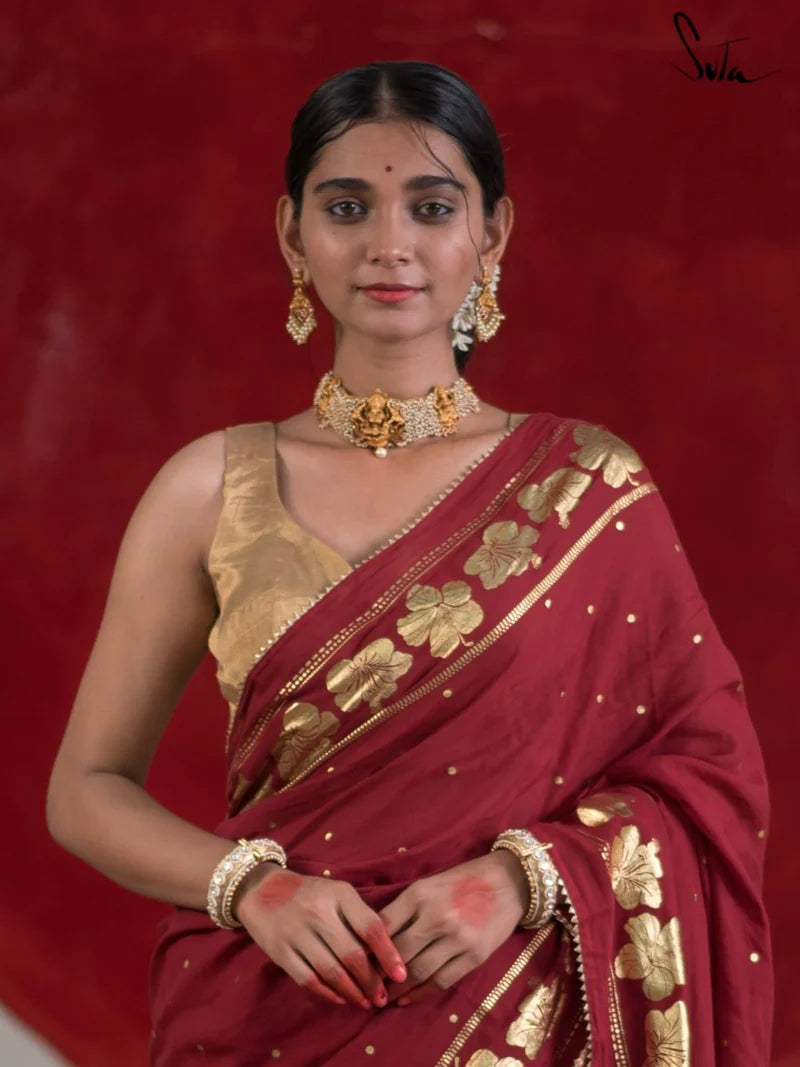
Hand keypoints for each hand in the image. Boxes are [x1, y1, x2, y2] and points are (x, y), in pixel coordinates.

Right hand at [236, 864, 406, 1009]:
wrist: (263, 890)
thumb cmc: (312, 894)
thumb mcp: (338, 893)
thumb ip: (360, 917)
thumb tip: (386, 955)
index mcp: (339, 894)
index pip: (370, 927)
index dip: (388, 954)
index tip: (401, 974)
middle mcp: (318, 912)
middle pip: (352, 955)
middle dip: (371, 981)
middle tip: (383, 997)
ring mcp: (297, 933)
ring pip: (332, 972)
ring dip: (352, 992)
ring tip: (366, 1002)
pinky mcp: (280, 952)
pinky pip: (309, 980)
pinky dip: (328, 994)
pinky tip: (341, 999)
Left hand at [379, 851, 527, 1004]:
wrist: (508, 882)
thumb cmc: (462, 881)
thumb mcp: (427, 885)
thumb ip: (403, 909)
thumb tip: (375, 940)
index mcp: (420, 894)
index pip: (384, 928)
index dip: (367, 950)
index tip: (356, 964)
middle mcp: (437, 915)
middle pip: (398, 954)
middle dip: (378, 975)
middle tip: (365, 988)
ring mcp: (457, 938)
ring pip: (418, 971)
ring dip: (397, 989)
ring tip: (383, 998)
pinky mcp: (475, 956)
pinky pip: (442, 981)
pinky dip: (421, 993)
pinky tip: (407, 998)